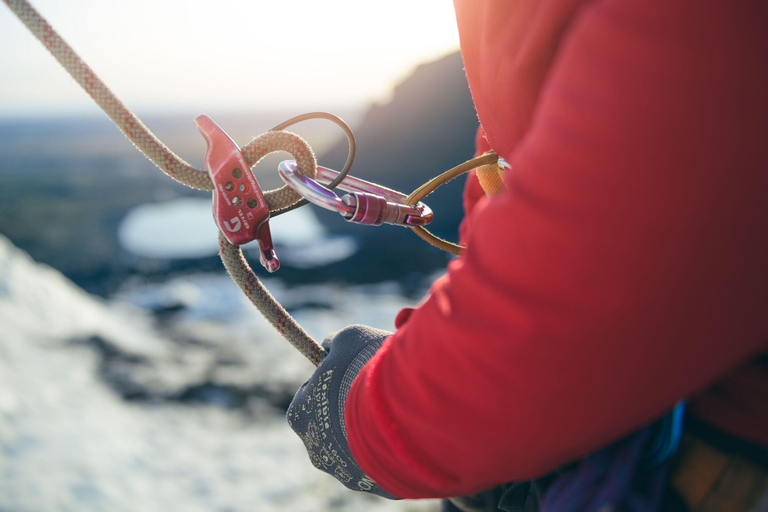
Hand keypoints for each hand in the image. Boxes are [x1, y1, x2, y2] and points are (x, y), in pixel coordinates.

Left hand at [287, 325, 398, 498]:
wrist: (402, 413)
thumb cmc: (367, 371)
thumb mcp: (350, 338)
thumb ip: (336, 342)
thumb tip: (331, 345)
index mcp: (301, 415)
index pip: (308, 397)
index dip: (328, 381)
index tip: (347, 372)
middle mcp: (318, 451)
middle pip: (332, 426)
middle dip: (351, 409)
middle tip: (376, 390)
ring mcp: (348, 473)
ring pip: (360, 447)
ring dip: (373, 430)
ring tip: (397, 408)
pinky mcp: (379, 486)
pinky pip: (386, 462)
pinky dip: (394, 447)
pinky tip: (408, 429)